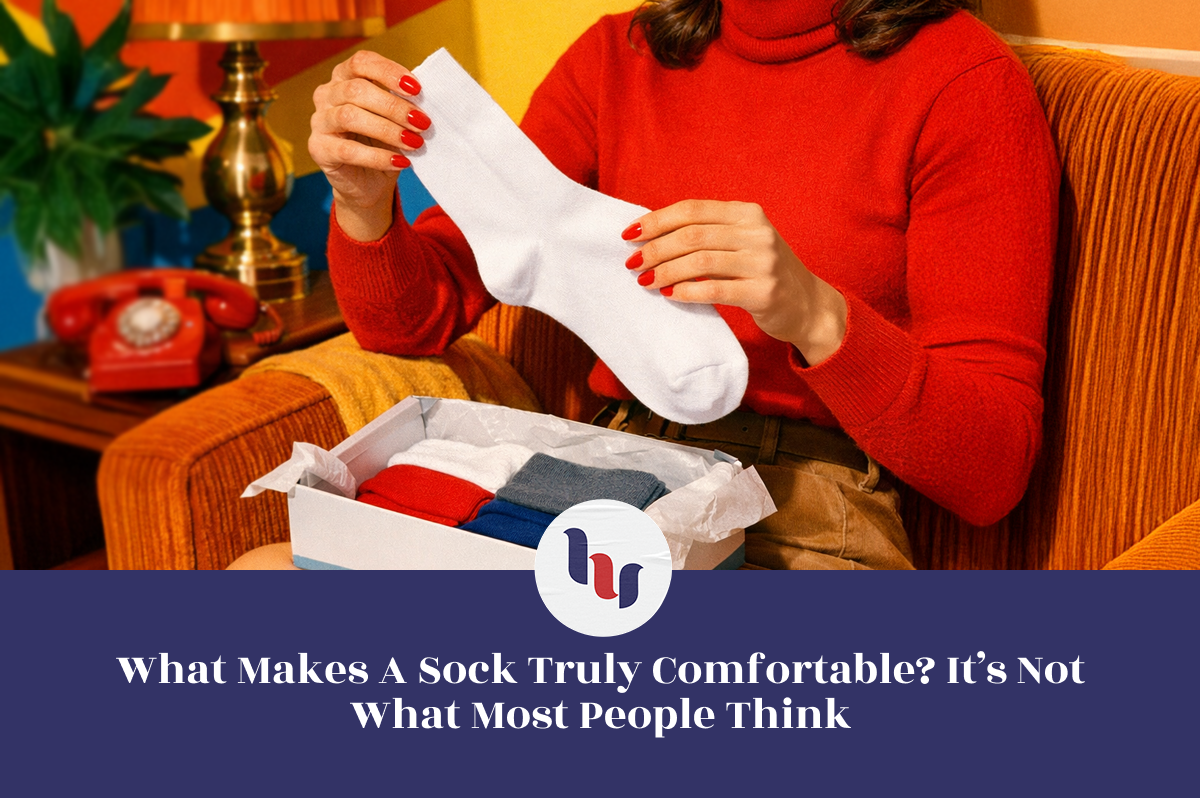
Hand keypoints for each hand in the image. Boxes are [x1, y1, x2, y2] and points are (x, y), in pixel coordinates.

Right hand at [308, 51, 430, 240]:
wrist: (368, 183)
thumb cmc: (383, 143)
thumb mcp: (395, 119)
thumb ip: (403, 102)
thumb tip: (426, 97)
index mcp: (344, 77)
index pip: (361, 62)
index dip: (389, 72)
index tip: (417, 89)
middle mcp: (327, 94)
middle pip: (357, 90)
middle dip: (394, 106)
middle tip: (422, 123)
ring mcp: (319, 121)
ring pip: (349, 117)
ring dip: (387, 130)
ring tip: (414, 143)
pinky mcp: (319, 149)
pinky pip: (348, 150)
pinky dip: (378, 157)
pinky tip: (400, 162)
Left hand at [622, 200, 847, 365]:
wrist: (807, 305)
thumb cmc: (761, 271)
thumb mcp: (742, 241)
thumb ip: (708, 233)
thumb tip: (651, 235)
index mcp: (747, 213)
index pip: (692, 209)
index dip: (657, 220)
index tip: (630, 234)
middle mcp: (757, 233)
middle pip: (692, 234)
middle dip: (656, 248)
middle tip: (633, 263)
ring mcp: (763, 262)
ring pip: (700, 262)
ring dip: (665, 271)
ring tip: (646, 280)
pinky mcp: (764, 292)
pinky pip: (714, 290)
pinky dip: (686, 292)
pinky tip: (670, 294)